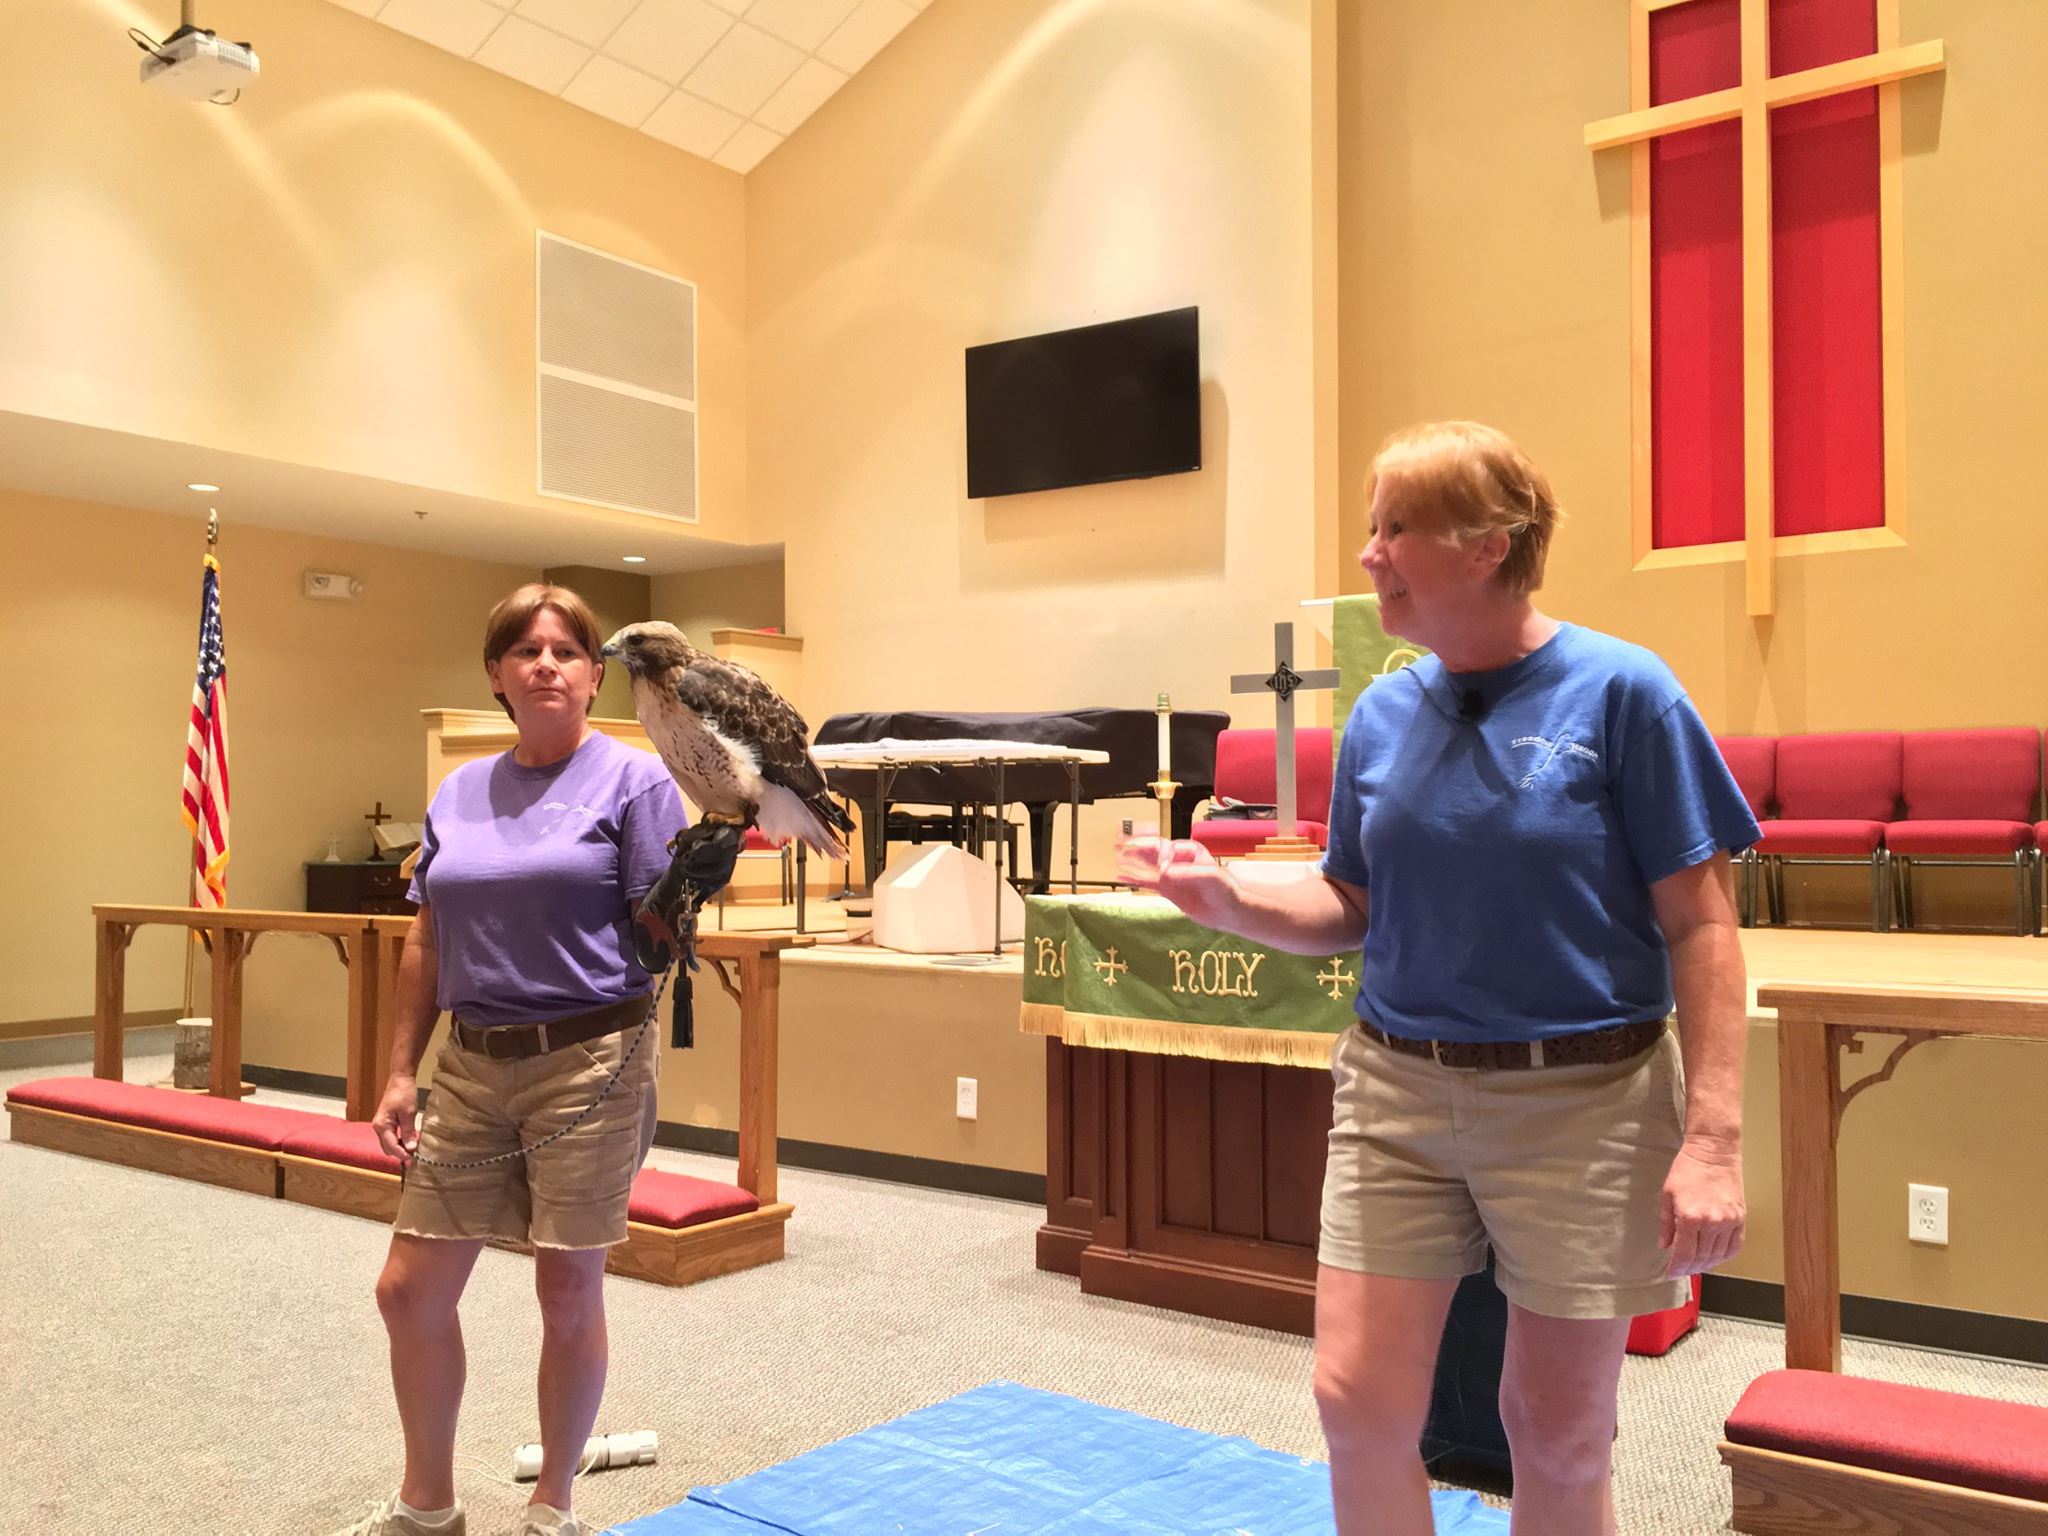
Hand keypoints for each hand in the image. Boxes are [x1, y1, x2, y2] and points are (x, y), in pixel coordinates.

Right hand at [371, 1074, 419, 1168]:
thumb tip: (411, 1148)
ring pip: (388, 1144)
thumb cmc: (404, 1093)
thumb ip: (408, 1132)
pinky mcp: (385, 1123)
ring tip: (414, 1148)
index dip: (402, 1154)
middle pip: (387, 1148)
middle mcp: (378, 1127)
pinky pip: (390, 1137)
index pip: (391, 1146)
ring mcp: (380, 1125)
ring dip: (399, 1148)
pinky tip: (409, 1140)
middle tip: (415, 1155)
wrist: (400, 1079)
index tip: (414, 1159)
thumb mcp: (409, 1114)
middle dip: (400, 1153)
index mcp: (382, 1125)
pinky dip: (399, 1141)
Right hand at [1116, 836, 1241, 930]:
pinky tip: (1122, 876)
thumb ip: (1188, 874)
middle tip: (1121, 844)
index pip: (1167, 848)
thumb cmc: (1225, 891)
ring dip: (1132, 859)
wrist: (1227, 911)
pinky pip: (1147, 882)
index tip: (1162, 869)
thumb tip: (1165, 872)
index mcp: (1189, 850)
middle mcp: (1177, 860)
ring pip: (1146, 864)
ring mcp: (1170, 874)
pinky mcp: (1167, 889)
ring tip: (1117, 854)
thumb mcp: (1211, 878)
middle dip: (1136, 846)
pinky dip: (1134, 878)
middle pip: (1152, 849)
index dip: (1160, 856)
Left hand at [1660, 1137, 1744, 1276]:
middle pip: (1701, 1258)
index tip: (1671, 1273)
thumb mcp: (1667, 1195)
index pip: (1684, 1254)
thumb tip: (1665, 1246)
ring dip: (1706, 1265)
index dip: (1677, 1268)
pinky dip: (1724, 1256)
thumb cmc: (1687, 1170)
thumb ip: (1666, 1224)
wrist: (1713, 1152)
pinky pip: (1734, 1246)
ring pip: (1718, 1256)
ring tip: (1696, 1267)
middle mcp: (1712, 1223)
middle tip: (1682, 1271)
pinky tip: (1715, 1258)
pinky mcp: (1741, 1219)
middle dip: (1690, 1268)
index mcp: (1690, 1217)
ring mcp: (1729, 1222)